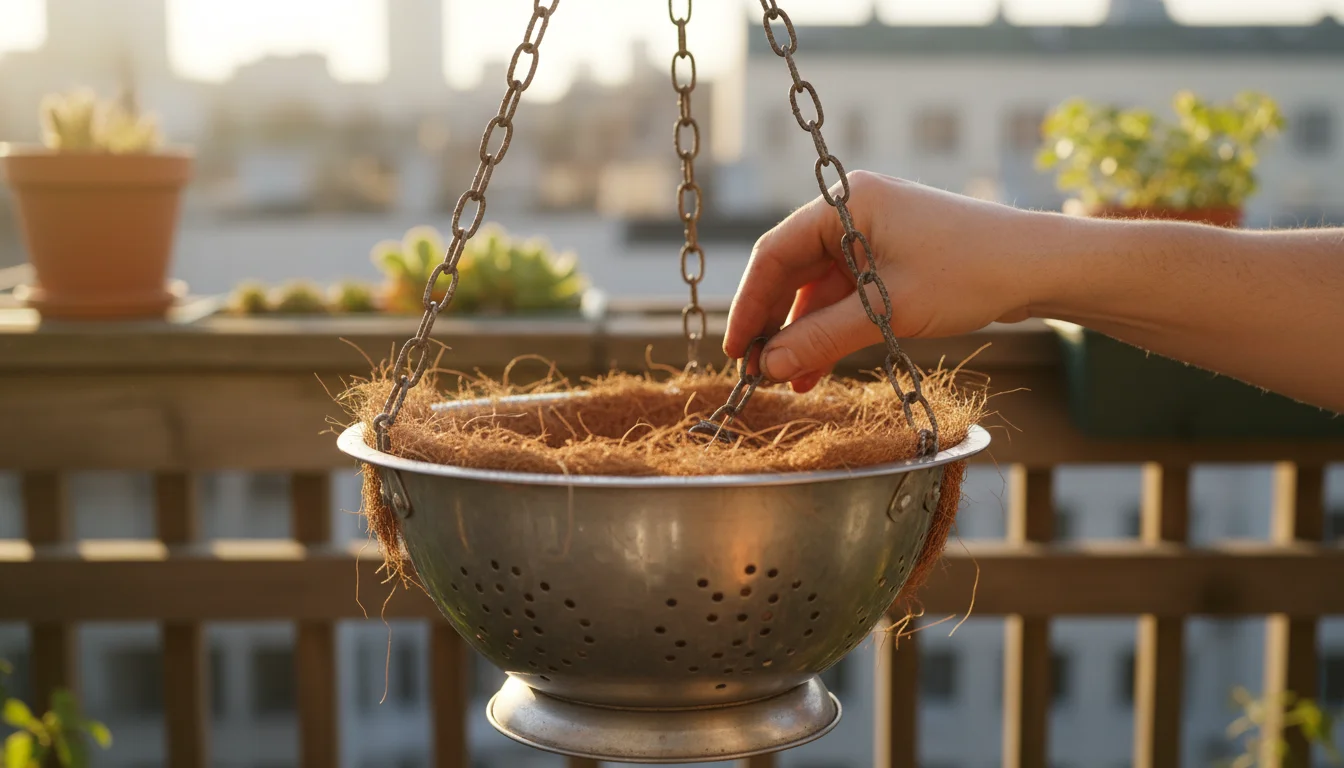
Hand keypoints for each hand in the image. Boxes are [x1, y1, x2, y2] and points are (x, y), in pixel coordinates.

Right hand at [724, 171, 1054, 391]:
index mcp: (848, 203)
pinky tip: (816, 368)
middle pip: (792, 271)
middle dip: (774, 324)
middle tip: (756, 372)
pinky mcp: (891, 259)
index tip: (735, 351)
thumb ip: (822, 338)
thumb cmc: (970, 273)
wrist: (1042, 267)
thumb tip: (767, 367)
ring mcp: (873, 235)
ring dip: (802, 334)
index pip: (776, 253)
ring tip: (788, 381)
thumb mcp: (888, 311)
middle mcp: (855, 212)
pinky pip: (845, 296)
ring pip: (818, 289)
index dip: (749, 305)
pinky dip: (830, 330)